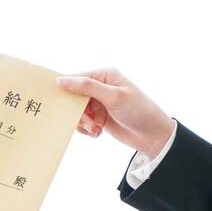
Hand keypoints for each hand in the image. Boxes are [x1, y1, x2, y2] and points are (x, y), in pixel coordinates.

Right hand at [56, 67, 174, 157]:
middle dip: (77, 111)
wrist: (153, 135)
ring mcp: (99, 103)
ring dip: (83, 123)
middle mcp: (100, 87)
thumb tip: (61, 80)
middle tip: (87, 122)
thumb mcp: (113, 96)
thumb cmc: (138, 110)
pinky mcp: (99, 117)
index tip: (57, 101)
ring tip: (96, 129)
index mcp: (104, 75)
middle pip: (73, 97)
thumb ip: (87, 87)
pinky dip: (87, 129)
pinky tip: (98, 133)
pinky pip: (82, 123)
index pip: (75, 78)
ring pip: (76, 112)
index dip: (65, 89)